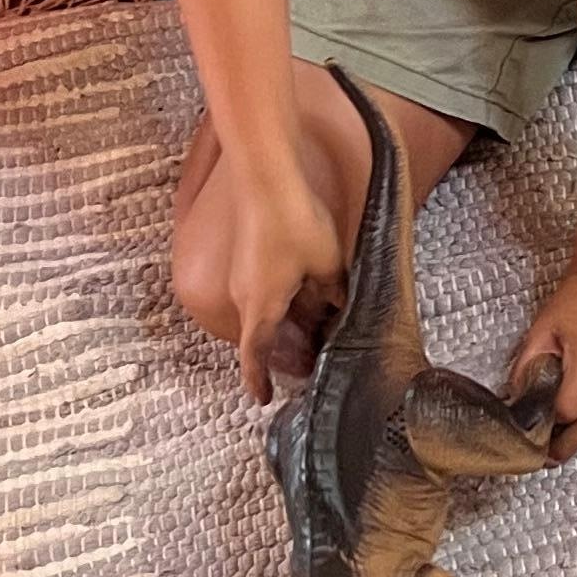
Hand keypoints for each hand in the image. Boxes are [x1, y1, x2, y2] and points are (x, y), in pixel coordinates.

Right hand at [226, 169, 344, 402]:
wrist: (265, 178)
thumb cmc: (294, 222)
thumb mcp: (326, 264)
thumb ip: (331, 291)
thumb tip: (336, 306)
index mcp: (260, 305)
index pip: (254, 354)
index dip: (257, 379)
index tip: (262, 398)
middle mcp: (243, 295)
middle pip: (261, 335)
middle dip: (282, 351)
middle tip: (308, 361)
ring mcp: (241, 275)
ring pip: (263, 312)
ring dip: (284, 324)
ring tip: (315, 324)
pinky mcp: (246, 257)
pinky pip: (262, 291)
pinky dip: (280, 301)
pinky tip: (303, 290)